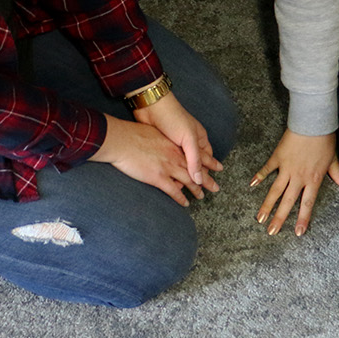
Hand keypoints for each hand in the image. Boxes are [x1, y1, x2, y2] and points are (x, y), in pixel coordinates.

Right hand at [90, 114, 205, 205]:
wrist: (121, 140)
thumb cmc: (132, 134)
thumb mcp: (153, 134)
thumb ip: (162, 142)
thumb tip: (164, 147)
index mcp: (173, 145)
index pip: (195, 155)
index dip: (207, 161)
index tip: (216, 165)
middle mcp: (175, 156)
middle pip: (196, 170)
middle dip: (207, 179)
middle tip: (216, 187)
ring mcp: (168, 167)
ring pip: (189, 181)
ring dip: (197, 190)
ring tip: (202, 196)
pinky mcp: (158, 178)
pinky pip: (174, 191)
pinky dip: (180, 198)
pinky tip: (185, 204)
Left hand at [133, 92, 222, 197]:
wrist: (151, 106)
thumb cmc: (173, 118)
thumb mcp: (188, 139)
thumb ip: (195, 160)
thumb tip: (199, 179)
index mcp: (199, 139)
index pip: (208, 159)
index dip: (210, 172)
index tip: (213, 186)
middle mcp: (189, 144)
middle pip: (196, 164)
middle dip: (199, 177)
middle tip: (202, 192)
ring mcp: (175, 146)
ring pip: (182, 165)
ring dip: (184, 176)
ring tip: (185, 189)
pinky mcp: (163, 147)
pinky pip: (170, 163)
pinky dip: (171, 171)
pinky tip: (169, 179)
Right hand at [251, 129, 338, 236]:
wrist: (313, 123)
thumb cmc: (325, 140)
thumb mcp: (333, 159)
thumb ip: (337, 175)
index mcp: (313, 179)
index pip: (307, 204)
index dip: (303, 219)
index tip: (298, 233)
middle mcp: (299, 177)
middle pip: (287, 202)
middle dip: (279, 219)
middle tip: (271, 232)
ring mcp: (287, 168)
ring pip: (275, 191)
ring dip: (266, 206)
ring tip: (259, 218)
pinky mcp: (278, 157)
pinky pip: (267, 169)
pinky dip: (259, 176)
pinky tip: (251, 184)